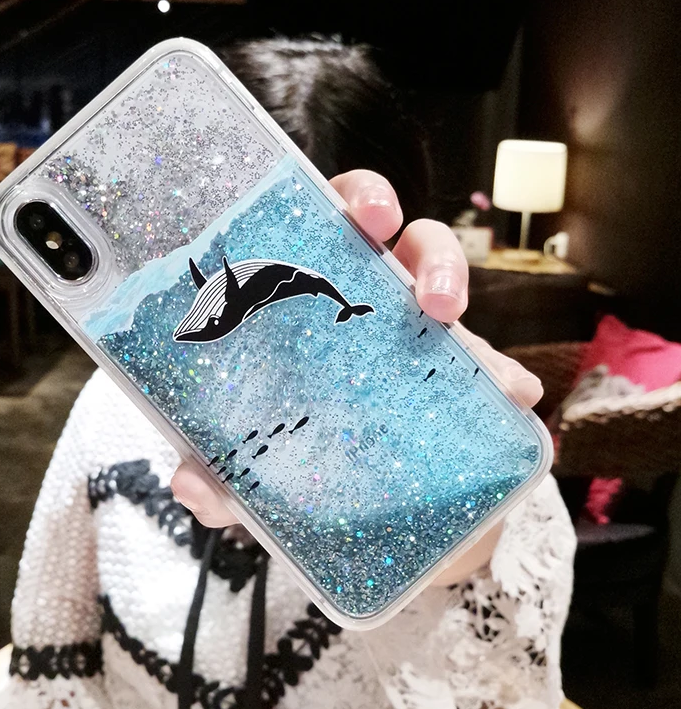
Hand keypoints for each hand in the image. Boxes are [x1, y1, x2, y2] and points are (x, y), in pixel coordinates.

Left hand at [170, 169, 543, 526]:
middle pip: (397, 238)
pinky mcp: (453, 372)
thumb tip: (192, 485)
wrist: (350, 505)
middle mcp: (362, 299)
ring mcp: (409, 331)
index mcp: (306, 296)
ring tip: (450, 321)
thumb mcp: (252, 465)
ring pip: (440, 276)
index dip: (355, 202)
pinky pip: (485, 360)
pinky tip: (515, 395)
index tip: (367, 217)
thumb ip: (222, 476)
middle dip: (415, 244)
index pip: (329, 223)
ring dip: (449, 281)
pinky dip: (501, 374)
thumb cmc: (289, 455)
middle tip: (422, 284)